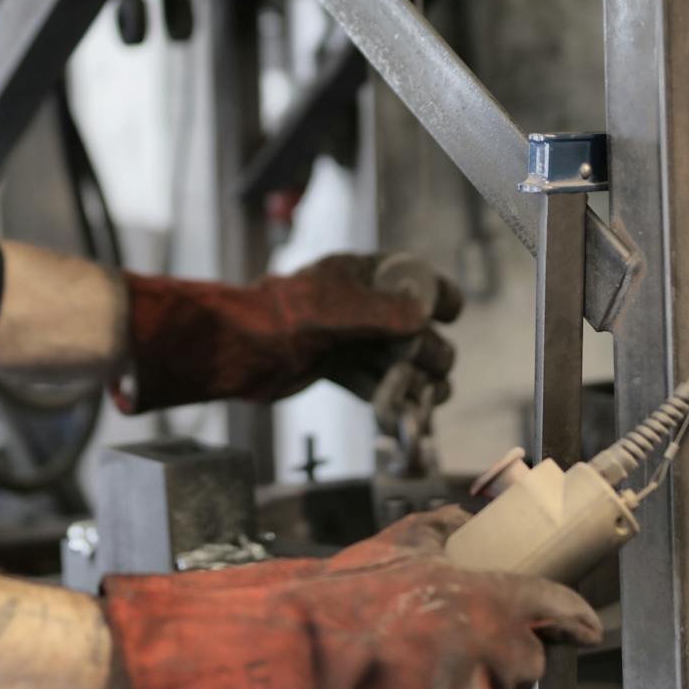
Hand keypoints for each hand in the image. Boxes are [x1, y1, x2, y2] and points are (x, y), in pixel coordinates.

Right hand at [102, 506, 601, 688]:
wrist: (290, 677)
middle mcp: (489, 653)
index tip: (583, 624)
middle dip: (497, 660)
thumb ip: (433, 530)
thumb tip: (458, 519)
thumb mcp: (386, 551)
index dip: (572, 616)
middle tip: (447, 655)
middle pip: (525, 663)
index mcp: (482, 599)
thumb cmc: (330, 613)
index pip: (553, 605)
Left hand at [113, 252, 462, 414]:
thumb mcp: (342, 307)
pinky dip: (389, 398)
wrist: (240, 348)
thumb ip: (386, 312)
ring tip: (430, 398)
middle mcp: (361, 304)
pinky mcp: (336, 368)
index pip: (414, 278)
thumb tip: (423, 318)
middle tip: (431, 369)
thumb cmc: (287, 315)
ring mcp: (349, 337)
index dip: (435, 295)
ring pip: (397, 360)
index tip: (447, 314)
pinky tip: (404, 414)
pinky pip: (373, 382)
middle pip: (413, 328)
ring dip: (417, 379)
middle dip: (428, 350)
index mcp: (362, 274)